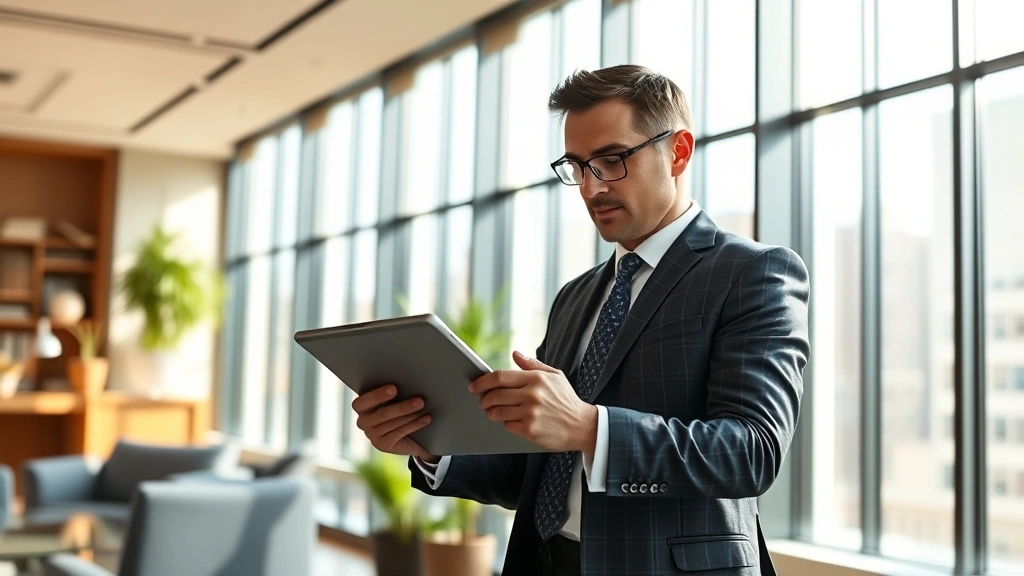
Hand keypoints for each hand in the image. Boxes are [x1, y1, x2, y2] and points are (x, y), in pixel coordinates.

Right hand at [352, 385, 437, 461]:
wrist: (404, 433)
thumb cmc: (395, 407)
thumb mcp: (392, 398)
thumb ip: (392, 391)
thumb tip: (408, 379)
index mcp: (361, 406)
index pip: (363, 401)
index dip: (377, 395)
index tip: (394, 389)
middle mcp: (363, 421)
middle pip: (382, 414)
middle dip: (402, 407)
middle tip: (419, 400)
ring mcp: (371, 434)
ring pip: (392, 423)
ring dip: (411, 415)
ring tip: (423, 407)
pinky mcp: (382, 444)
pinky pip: (399, 433)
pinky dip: (414, 424)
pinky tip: (425, 418)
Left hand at [470, 351, 597, 455]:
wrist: (581, 425)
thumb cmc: (566, 399)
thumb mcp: (555, 376)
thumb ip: (533, 365)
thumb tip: (514, 355)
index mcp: (536, 378)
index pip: (500, 377)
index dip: (482, 381)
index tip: (474, 386)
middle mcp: (532, 395)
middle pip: (495, 395)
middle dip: (484, 398)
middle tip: (483, 401)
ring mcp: (530, 413)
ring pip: (497, 411)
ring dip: (491, 412)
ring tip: (493, 411)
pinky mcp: (530, 430)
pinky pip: (507, 425)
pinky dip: (506, 423)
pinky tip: (512, 421)